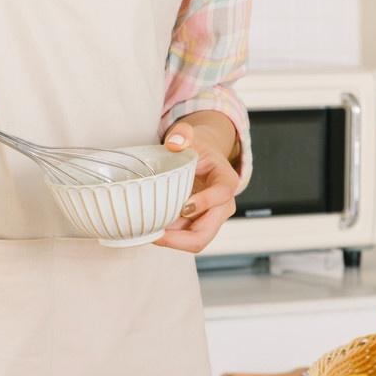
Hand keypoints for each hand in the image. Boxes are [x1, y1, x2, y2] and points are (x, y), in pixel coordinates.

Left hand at [154, 121, 237, 253]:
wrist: (202, 158)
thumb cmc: (198, 148)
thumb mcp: (192, 135)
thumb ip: (183, 134)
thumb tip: (175, 143)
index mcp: (226, 180)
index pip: (221, 195)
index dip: (204, 202)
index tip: (183, 206)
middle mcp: (223, 205)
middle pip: (207, 232)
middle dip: (181, 238)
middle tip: (156, 234)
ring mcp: (211, 218)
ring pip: (195, 241)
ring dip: (172, 241)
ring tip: (148, 233)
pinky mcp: (199, 224)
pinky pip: (185, 238)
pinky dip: (169, 238)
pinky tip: (151, 230)